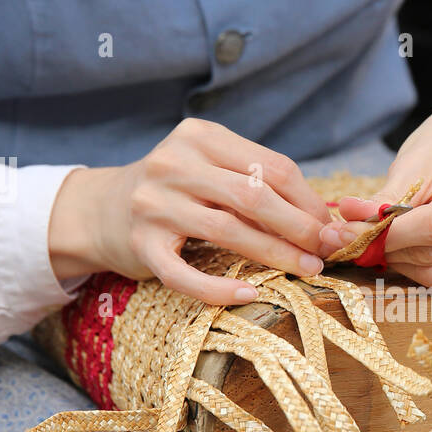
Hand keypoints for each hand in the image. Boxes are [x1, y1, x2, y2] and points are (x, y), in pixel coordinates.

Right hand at [49, 119, 341, 303]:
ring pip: (228, 231)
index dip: (309, 199)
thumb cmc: (174, 192)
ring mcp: (154, 204)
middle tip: (327, 250)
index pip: (271, 166)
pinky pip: (185, 274)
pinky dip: (220, 290)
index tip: (330, 226)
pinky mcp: (140, 245)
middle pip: (254, 196)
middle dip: (300, 226)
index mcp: (200, 136)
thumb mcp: (209, 168)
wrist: (101, 210)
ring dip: (276, 254)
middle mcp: (174, 164)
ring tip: (306, 270)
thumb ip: (256, 181)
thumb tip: (324, 217)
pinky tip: (249, 295)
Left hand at [318, 94, 431, 285]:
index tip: (344, 233)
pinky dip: (417, 265)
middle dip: (386, 249)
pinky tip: (403, 245)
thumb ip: (382, 198)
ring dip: (398, 261)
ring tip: (375, 239)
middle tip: (347, 238)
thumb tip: (343, 227)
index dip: (389, 234)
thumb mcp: (416, 161)